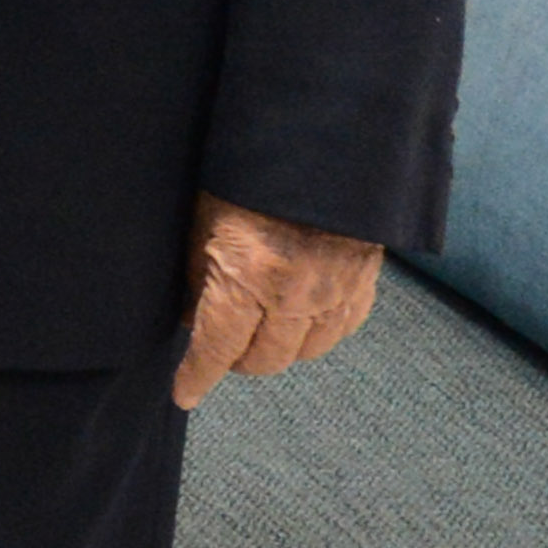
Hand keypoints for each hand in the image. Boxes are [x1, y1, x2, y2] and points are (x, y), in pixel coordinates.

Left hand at [175, 193, 385, 407]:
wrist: (319, 153)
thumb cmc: (246, 180)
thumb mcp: (202, 222)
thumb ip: (196, 276)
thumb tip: (191, 317)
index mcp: (247, 280)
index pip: (217, 348)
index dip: (198, 376)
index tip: (185, 394)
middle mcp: (294, 298)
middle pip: (264, 360)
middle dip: (236, 361)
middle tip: (221, 347)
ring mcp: (334, 295)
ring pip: (303, 353)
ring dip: (277, 350)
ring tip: (258, 333)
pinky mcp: (362, 287)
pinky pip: (339, 332)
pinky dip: (315, 334)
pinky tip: (299, 321)